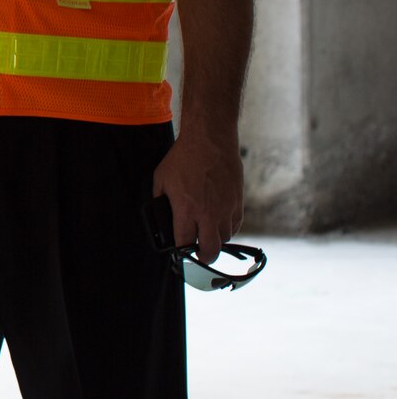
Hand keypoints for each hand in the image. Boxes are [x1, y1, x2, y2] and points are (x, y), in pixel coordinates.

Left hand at [152, 126, 243, 261]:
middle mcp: (208, 214)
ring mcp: (225, 209)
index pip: (184, 243)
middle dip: (203, 257)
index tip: (179, 251)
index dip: (181, 250)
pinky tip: (219, 224)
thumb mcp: (161, 179)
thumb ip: (160, 200)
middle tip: (198, 254)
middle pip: (210, 250)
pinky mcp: (238, 202)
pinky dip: (228, 229)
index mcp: (186, 209)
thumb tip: (161, 215)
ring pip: (225, 239)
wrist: (210, 141)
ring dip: (215, 241)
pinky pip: (235, 225)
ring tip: (207, 236)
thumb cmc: (182, 159)